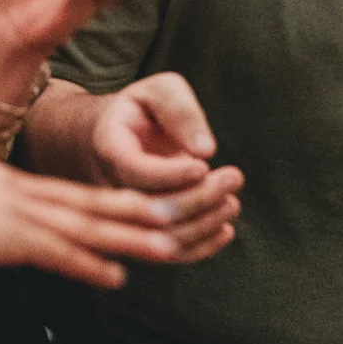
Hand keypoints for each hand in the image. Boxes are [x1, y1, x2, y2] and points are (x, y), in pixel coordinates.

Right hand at [0, 154, 190, 297]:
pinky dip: (89, 264)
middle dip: (133, 212)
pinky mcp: (0, 237)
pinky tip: (117, 276)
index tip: (135, 207)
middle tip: (175, 216)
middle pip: (85, 203)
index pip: (60, 196)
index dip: (102, 204)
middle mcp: (11, 191)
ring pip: (83, 225)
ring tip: (168, 245)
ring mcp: (9, 211)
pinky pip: (55, 252)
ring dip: (128, 238)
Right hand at [86, 73, 242, 262]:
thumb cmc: (142, 110)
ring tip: (232, 202)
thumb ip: (180, 111)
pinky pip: (167, 252)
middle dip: (197, 197)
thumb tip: (205, 150)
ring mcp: (124, 216)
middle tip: (233, 177)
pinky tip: (225, 230)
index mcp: (109, 148)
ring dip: (203, 224)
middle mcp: (109, 189)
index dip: (170, 174)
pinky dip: (200, 247)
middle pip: (151, 208)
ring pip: (160, 237)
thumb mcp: (159, 92)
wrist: (112, 137)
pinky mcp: (141, 232)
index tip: (203, 165)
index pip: (134, 171)